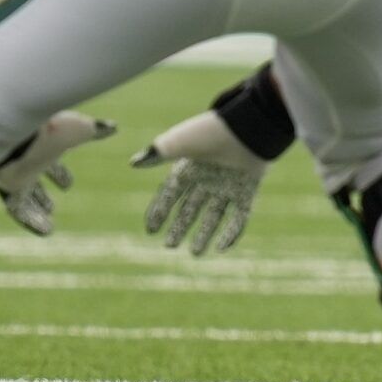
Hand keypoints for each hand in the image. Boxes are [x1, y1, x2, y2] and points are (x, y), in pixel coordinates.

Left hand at [0, 111, 116, 235]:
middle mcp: (28, 162)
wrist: (21, 133)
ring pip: (25, 199)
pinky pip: (17, 208)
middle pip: (34, 183)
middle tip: (51, 207)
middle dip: (42, 196)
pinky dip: (30, 221)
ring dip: (37, 213)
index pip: (51, 164)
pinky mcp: (8, 187)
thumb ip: (97, 129)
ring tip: (50, 229)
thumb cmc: (53, 128)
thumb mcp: (81, 129)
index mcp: (44, 148)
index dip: (59, 175)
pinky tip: (46, 232)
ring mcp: (16, 175)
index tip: (67, 185)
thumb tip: (114, 126)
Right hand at [132, 109, 269, 254]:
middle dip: (180, 227)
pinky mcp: (248, 190)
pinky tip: (222, 248)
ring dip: (204, 234)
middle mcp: (208, 178)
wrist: (247, 128)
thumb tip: (133, 163)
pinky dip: (232, 232)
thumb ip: (156, 154)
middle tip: (170, 247)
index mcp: (190, 167)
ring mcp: (229, 185)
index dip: (160, 211)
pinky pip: (240, 216)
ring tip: (195, 254)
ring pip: (214, 215)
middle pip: (191, 208)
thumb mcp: (178, 143)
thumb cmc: (210, 132)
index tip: (150, 231)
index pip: (170, 194)